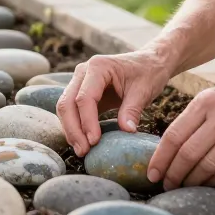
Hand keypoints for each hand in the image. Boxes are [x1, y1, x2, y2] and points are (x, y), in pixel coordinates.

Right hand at [56, 49, 171, 156]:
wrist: (149, 62)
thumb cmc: (148, 72)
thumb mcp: (144, 90)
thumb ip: (132, 110)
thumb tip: (127, 131)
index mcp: (98, 67)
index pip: (84, 98)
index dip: (87, 121)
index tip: (94, 141)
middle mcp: (83, 72)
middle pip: (67, 103)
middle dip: (73, 129)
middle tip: (83, 151)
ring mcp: (80, 81)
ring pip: (65, 107)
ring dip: (71, 130)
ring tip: (82, 151)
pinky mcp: (82, 92)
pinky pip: (71, 110)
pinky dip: (75, 126)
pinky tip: (82, 142)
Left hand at [146, 71, 214, 189]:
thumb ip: (194, 117)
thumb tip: (170, 146)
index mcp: (206, 101)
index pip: (174, 135)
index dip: (160, 158)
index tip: (152, 171)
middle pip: (187, 153)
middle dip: (173, 173)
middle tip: (165, 184)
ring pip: (207, 165)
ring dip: (192, 180)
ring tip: (183, 185)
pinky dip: (213, 180)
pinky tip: (206, 183)